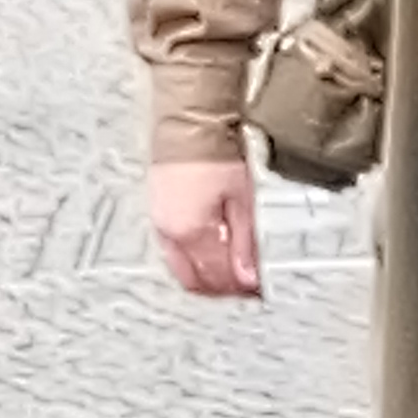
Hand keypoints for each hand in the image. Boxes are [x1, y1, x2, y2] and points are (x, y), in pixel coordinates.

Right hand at [151, 157, 263, 299]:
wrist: (189, 126)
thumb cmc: (217, 155)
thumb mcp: (242, 201)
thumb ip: (245, 244)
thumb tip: (249, 279)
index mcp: (192, 233)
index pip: (217, 278)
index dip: (240, 290)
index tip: (258, 290)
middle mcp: (170, 234)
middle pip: (195, 280)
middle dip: (222, 289)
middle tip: (246, 287)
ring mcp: (161, 225)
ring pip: (182, 269)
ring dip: (207, 277)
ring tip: (232, 272)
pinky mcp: (159, 215)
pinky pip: (174, 252)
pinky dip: (194, 261)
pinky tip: (211, 254)